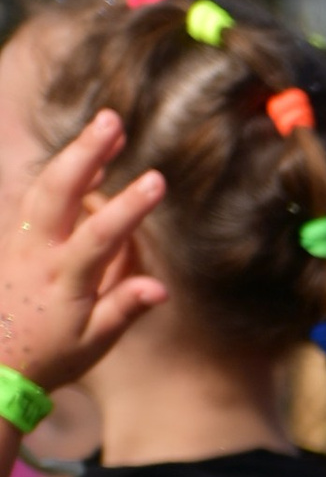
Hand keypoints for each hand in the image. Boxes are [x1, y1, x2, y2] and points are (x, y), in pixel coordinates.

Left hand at [0, 108, 166, 397]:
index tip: (157, 181)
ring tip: (105, 130)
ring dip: (72, 155)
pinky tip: (82, 163)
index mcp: (62, 281)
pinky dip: (58, 175)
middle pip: (58, 192)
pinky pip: (33, 197)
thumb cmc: (49, 356)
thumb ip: (124, 309)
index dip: (128, 207)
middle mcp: (36, 254)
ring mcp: (18, 242)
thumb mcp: (92, 343)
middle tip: (112, 121)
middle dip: (86, 153)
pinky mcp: (11, 239)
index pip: (99, 237)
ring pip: (42, 187)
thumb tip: (160, 288)